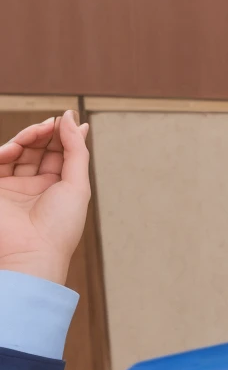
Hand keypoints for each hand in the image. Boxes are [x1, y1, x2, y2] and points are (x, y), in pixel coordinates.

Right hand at [0, 110, 90, 285]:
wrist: (32, 252)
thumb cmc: (60, 225)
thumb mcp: (78, 185)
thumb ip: (76, 151)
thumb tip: (74, 120)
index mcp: (60, 189)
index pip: (61, 155)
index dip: (66, 135)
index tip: (72, 118)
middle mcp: (37, 187)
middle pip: (39, 149)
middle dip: (47, 132)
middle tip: (54, 122)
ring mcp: (14, 187)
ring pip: (19, 151)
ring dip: (29, 137)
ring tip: (41, 129)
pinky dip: (7, 151)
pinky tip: (16, 148)